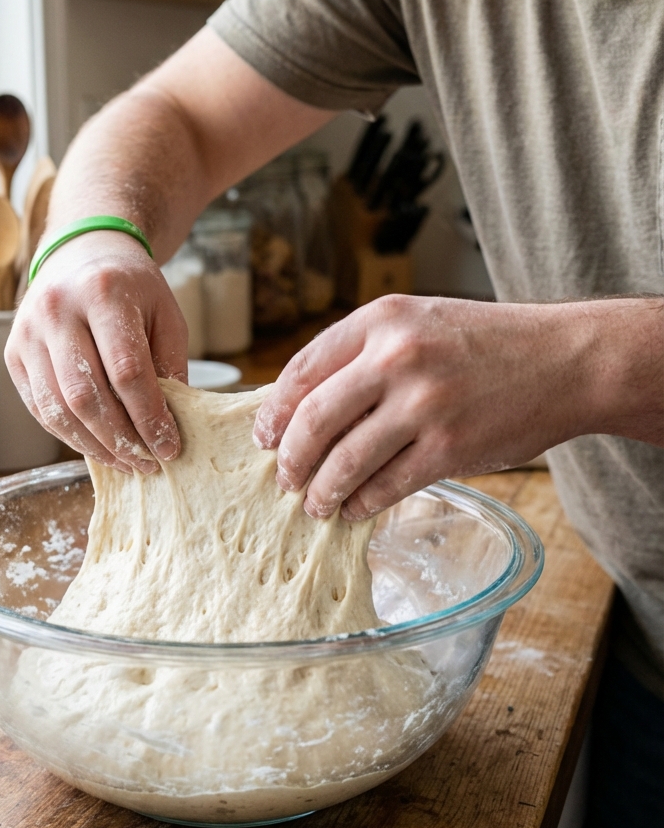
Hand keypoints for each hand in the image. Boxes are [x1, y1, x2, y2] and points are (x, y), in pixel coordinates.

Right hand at [5, 231, 187, 472]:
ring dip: (94, 446)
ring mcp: (27, 333)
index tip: (169, 447)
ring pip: (57, 409)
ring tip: (126, 462)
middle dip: (120, 440)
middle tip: (148, 463)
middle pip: (86, 396)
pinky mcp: (12, 354)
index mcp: (103, 292)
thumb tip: (169, 427)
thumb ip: (170, 365)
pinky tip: (98, 447)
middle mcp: (56, 310)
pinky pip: (40, 408)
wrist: (80, 254)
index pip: (126, 370)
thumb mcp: (165, 314)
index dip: (149, 416)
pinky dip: (70, 435)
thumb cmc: (132, 289)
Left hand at [253, 295, 601, 519]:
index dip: (274, 411)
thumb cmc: (483, 344)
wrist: (564, 360)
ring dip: (321, 491)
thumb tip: (300, 409)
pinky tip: (354, 509)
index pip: (302, 370)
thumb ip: (362, 355)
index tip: (264, 436)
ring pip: (344, 461)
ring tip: (314, 503)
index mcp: (382, 318)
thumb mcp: (417, 323)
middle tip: (284, 478)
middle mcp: (397, 356)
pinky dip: (361, 504)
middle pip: (313, 419)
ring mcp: (425, 404)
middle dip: (289, 458)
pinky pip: (386, 486)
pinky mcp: (449, 448)